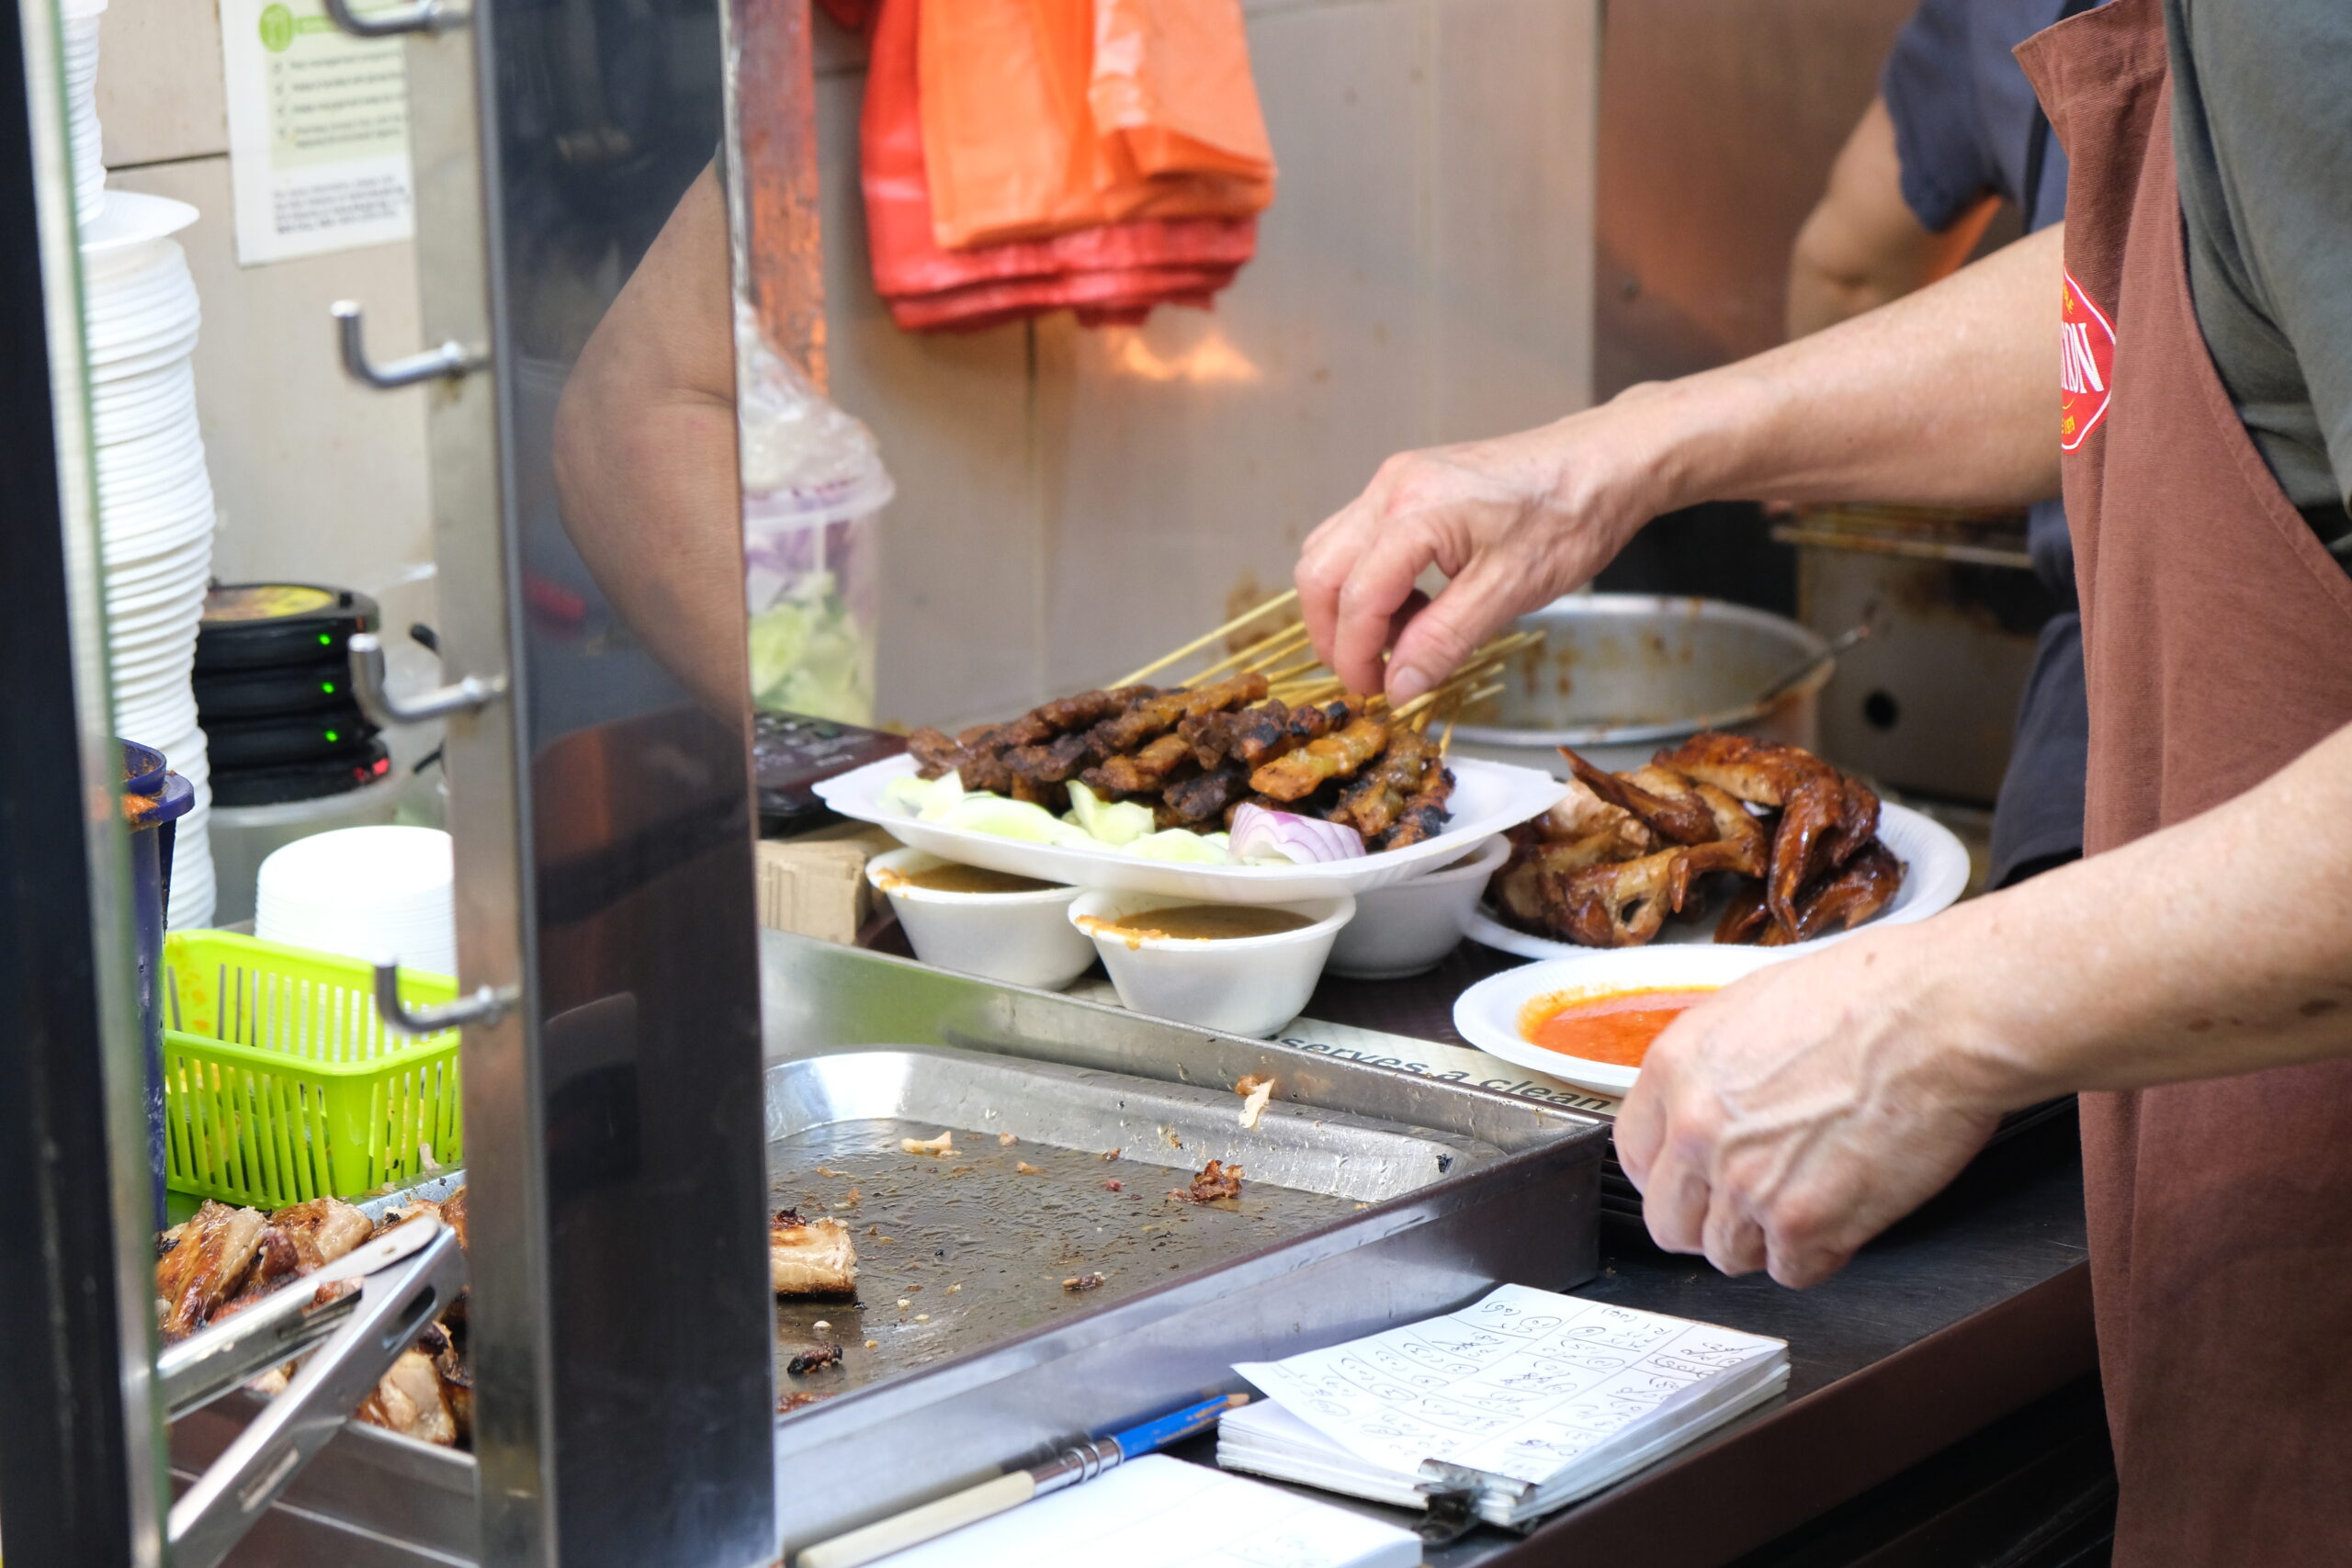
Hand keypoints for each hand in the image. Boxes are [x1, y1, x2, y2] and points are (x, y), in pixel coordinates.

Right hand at [1293, 397, 1678, 703]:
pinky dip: (1373, 582)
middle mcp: (1391, 489)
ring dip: (1351, 607)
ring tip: (1403, 641)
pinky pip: (1363, 539)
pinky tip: (1418, 606)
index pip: (1354, 598)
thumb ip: (1443, 641)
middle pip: (1319, 571)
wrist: (1606, 462)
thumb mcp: (1508, 592)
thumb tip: (1398, 688)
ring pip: (1333, 552)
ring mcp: (1396, 481)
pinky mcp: (1410, 485)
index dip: (1355, 656)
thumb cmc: (1570, 518)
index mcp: (1413, 512)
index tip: (1375, 694)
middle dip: (1334, 633)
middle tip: (1370, 675)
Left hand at [1612, 927, 2009, 1287]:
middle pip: (1669, 1220)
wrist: (1943, 1016)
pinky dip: (1817, 1256)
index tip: (1690, 1180)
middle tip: (1746, 1206)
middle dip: (1706, 1220)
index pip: (1633, 1154)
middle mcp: (1698, 1130)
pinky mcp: (1806, 1224)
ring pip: (1726, 1254)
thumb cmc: (1873, 994)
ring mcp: (1748, 1184)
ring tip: (1806, 1202)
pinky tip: (1841, 1215)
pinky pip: (1791, 1271)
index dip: (1667, 1174)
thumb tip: (1706, 1100)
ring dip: (1764, 1239)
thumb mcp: (1756, 1006)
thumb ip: (1716, 1067)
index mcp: (1677, 1069)